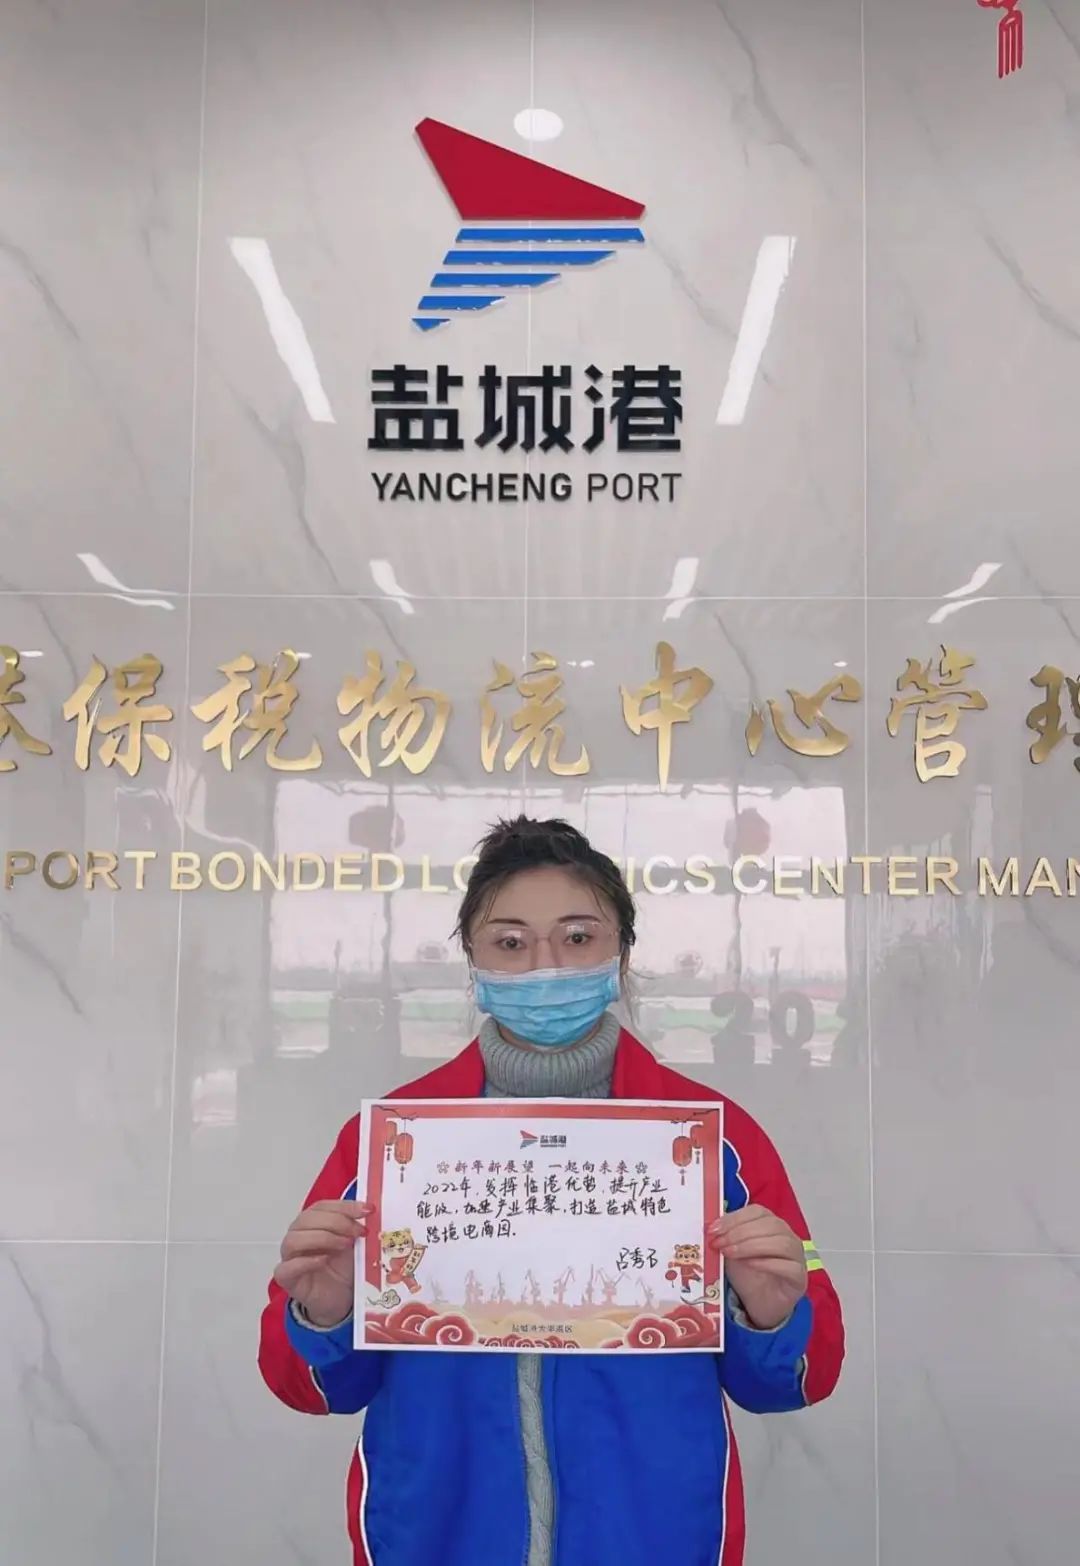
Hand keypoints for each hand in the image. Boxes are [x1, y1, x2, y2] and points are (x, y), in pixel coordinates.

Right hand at [273, 1200, 373, 1327]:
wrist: (340, 1298)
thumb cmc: (343, 1269)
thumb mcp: (355, 1244)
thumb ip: (357, 1228)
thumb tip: (370, 1212)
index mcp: (312, 1223)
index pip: (322, 1207)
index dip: (344, 1206)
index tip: (366, 1210)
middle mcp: (298, 1235)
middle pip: (307, 1219)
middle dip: (336, 1221)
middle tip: (358, 1231)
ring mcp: (289, 1257)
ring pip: (294, 1239)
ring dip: (322, 1238)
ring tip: (345, 1244)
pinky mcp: (287, 1278)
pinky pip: (287, 1267)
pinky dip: (306, 1261)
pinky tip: (324, 1260)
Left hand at [708, 1205, 807, 1330]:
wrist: (760, 1304)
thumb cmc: (748, 1274)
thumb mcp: (732, 1252)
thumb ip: (726, 1238)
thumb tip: (711, 1227)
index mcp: (771, 1224)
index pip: (757, 1212)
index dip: (734, 1218)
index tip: (713, 1229)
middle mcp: (788, 1236)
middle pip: (770, 1224)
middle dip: (740, 1232)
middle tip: (720, 1243)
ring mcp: (797, 1256)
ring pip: (782, 1243)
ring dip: (752, 1246)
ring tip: (730, 1253)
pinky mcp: (799, 1278)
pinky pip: (789, 1267)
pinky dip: (768, 1263)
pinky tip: (750, 1265)